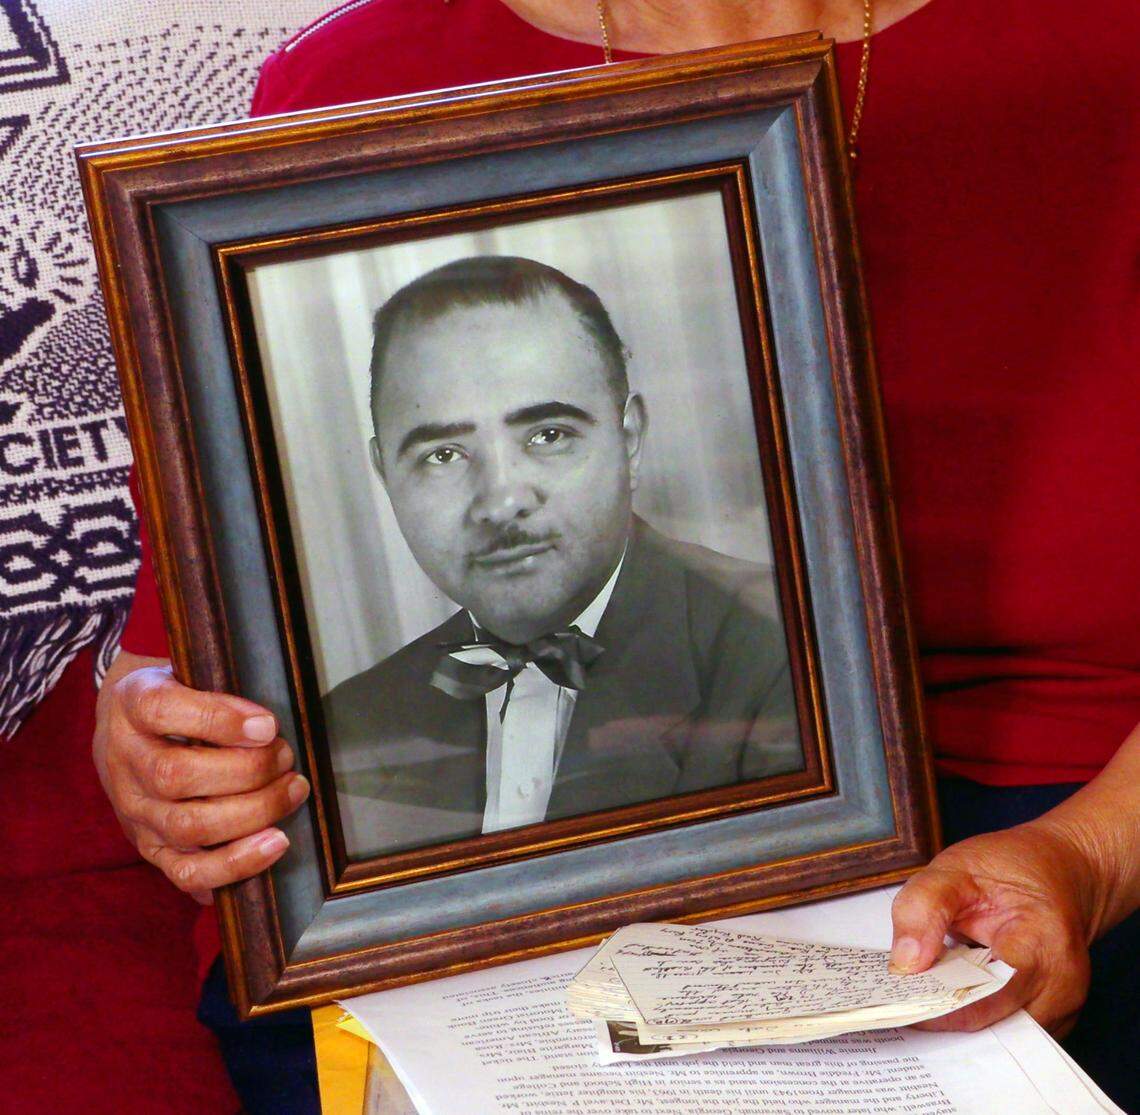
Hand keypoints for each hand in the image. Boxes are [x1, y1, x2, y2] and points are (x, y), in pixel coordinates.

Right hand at [93, 652, 309, 901]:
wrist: (125, 730)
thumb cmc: (179, 698)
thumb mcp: (190, 674)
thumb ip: (223, 689)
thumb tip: (270, 725)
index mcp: (133, 703)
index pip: (162, 709)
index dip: (219, 719)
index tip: (268, 725)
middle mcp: (126, 759)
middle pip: (176, 775)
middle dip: (248, 771)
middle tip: (287, 758)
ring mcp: (134, 809)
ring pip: (186, 825)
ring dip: (252, 814)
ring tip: (292, 792)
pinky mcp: (149, 847)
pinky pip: (185, 872)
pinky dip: (234, 865)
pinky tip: (273, 846)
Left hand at [889, 822, 1092, 1036]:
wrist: (1060, 872)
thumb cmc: (1010, 869)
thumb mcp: (953, 869)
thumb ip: (923, 908)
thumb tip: (906, 964)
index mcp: (1041, 942)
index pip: (987, 993)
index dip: (940, 1002)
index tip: (901, 997)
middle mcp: (1060, 984)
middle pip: (991, 1020)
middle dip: (943, 1011)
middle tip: (903, 995)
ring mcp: (1061, 1005)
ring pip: (997, 1031)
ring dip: (960, 1015)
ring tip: (928, 988)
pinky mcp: (1053, 1016)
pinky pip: (1007, 1026)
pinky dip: (977, 1013)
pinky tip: (955, 989)